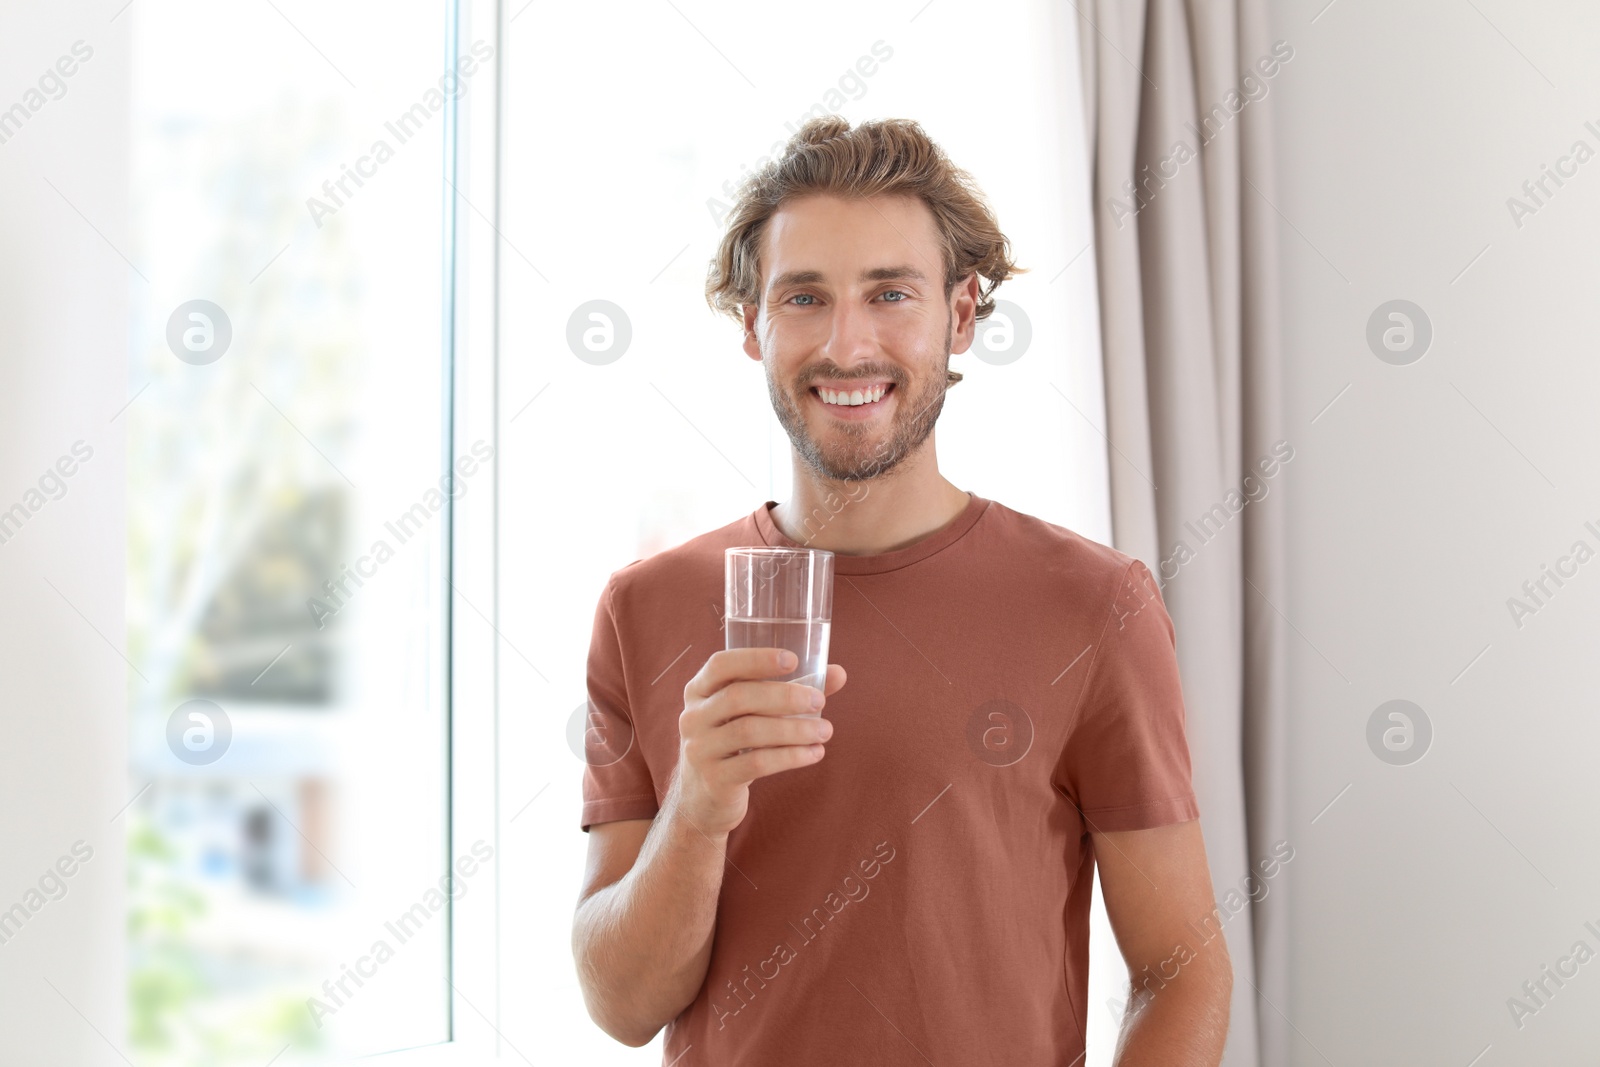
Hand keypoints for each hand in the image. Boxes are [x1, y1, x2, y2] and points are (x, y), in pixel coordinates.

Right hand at [665, 648, 846, 838]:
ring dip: (794, 729)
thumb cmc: (736, 744)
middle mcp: (693, 717)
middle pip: (738, 696)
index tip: (793, 660)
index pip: (721, 664)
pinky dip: (790, 757)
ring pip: (749, 731)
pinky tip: (814, 753)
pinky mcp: (714, 780)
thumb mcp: (753, 713)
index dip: (756, 659)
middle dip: (785, 696)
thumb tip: (839, 673)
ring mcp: (699, 749)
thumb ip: (793, 690)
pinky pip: (756, 764)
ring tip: (825, 731)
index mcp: (699, 690)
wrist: (704, 799)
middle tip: (819, 701)